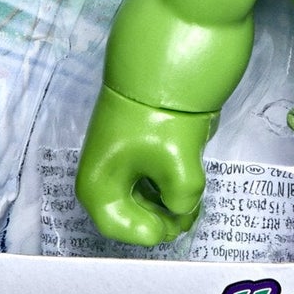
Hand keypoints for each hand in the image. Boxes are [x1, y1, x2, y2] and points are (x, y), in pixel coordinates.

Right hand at [76, 90, 214, 246]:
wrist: (163, 63)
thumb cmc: (161, 115)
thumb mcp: (179, 164)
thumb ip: (183, 199)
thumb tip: (184, 206)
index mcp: (98, 186)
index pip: (122, 228)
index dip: (151, 231)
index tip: (175, 225)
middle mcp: (103, 179)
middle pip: (134, 216)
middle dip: (164, 218)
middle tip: (190, 216)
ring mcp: (121, 163)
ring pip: (147, 200)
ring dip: (170, 205)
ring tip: (195, 203)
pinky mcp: (138, 150)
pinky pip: (153, 182)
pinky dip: (170, 188)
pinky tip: (191, 187)